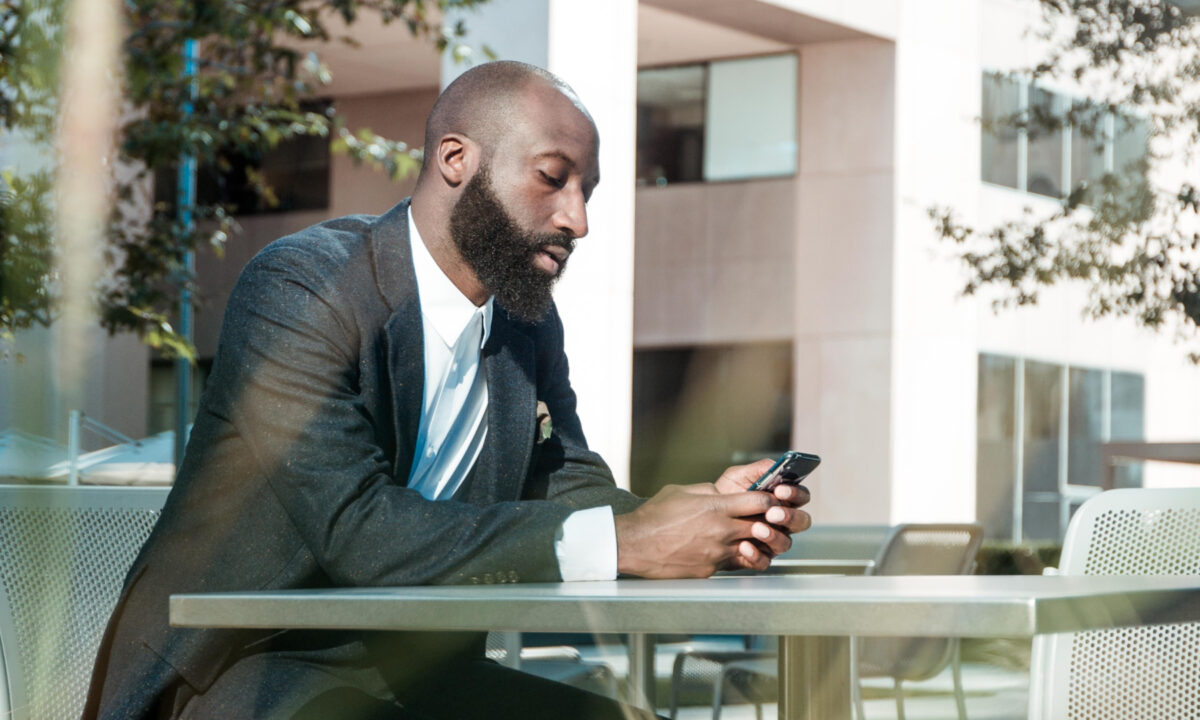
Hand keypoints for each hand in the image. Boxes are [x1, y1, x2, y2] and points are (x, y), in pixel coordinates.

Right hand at [614, 484, 783, 577]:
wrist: (635, 544)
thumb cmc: (655, 516)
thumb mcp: (683, 491)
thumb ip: (709, 491)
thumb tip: (724, 494)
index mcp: (717, 507)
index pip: (760, 502)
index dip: (770, 500)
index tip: (771, 500)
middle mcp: (722, 531)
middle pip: (762, 526)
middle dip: (768, 522)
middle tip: (768, 519)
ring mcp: (718, 553)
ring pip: (751, 547)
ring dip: (752, 541)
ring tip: (747, 535)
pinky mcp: (711, 569)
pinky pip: (732, 562)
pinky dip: (732, 555)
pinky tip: (724, 549)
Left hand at [712, 458, 812, 563]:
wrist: (703, 515)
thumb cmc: (725, 494)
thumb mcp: (738, 476)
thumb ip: (760, 469)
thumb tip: (778, 466)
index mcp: (782, 500)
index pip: (801, 497)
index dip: (795, 493)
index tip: (780, 490)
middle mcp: (782, 522)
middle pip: (802, 522)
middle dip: (789, 516)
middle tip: (773, 512)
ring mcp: (773, 540)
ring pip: (785, 543)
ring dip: (773, 536)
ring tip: (757, 528)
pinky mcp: (759, 556)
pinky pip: (764, 561)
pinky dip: (756, 555)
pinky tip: (745, 546)